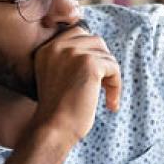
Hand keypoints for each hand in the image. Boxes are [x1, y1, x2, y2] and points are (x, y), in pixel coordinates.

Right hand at [31, 25, 120, 147]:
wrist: (54, 129)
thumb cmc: (59, 113)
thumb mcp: (58, 79)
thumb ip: (71, 62)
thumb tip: (102, 51)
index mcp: (47, 49)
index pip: (78, 34)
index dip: (92, 54)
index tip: (94, 79)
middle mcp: (57, 46)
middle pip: (95, 41)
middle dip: (103, 63)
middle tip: (102, 88)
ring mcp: (73, 53)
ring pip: (106, 54)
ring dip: (111, 76)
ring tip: (107, 98)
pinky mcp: (89, 64)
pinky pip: (113, 67)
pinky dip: (116, 86)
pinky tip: (111, 104)